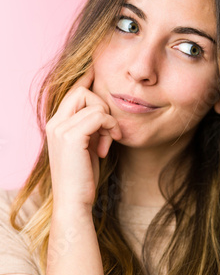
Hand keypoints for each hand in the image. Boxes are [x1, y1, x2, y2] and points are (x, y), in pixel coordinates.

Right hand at [45, 65, 121, 209]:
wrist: (74, 202)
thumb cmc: (83, 178)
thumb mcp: (87, 147)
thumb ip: (90, 128)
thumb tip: (104, 112)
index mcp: (56, 124)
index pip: (72, 92)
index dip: (86, 80)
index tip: (97, 72)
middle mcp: (54, 123)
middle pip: (82, 91)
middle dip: (102, 107)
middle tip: (108, 132)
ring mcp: (60, 128)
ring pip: (93, 103)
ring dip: (108, 121)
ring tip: (106, 143)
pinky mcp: (71, 136)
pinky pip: (99, 115)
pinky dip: (109, 127)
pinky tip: (106, 147)